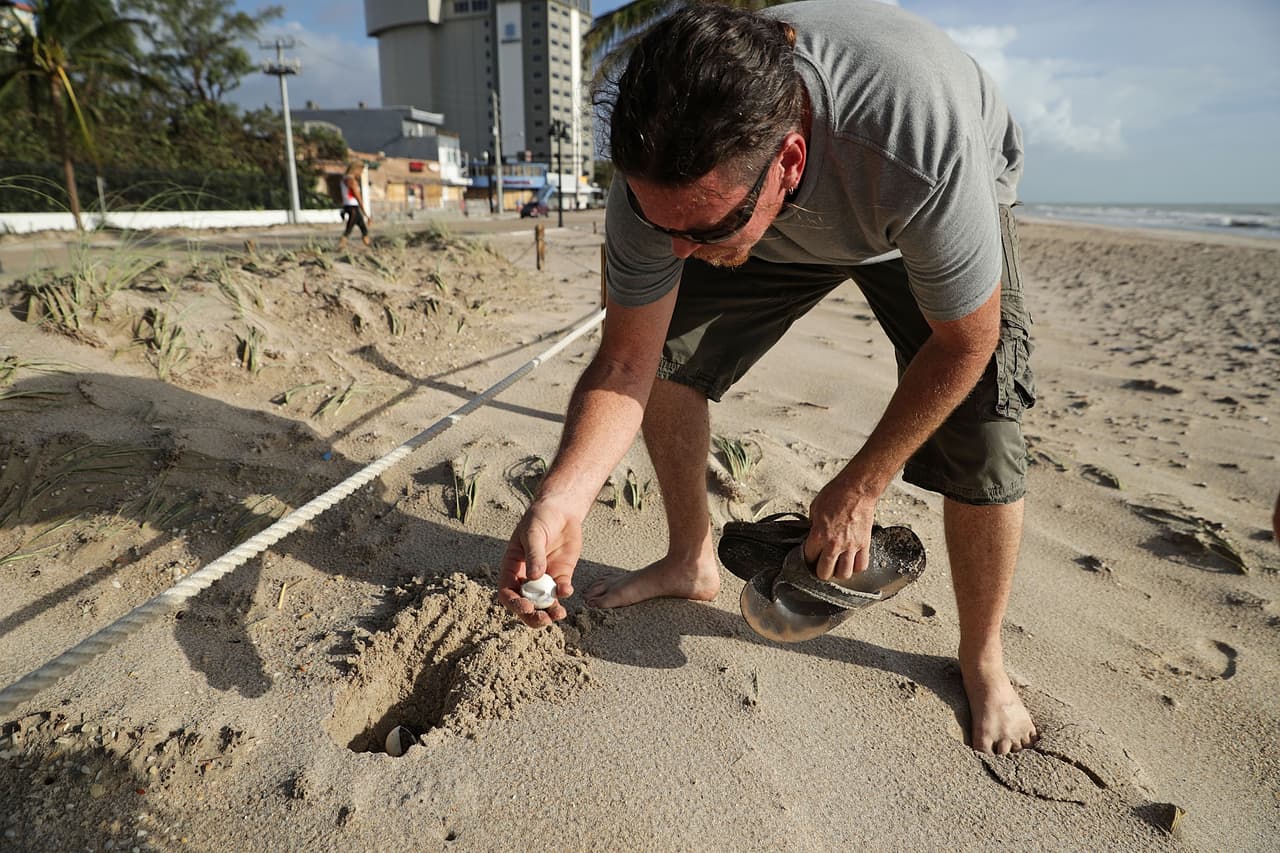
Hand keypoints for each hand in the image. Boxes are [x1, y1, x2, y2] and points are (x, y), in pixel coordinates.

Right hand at [498, 499, 580, 627]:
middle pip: (525, 603)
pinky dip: (564, 594)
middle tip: (543, 619)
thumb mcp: (533, 533)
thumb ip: (534, 554)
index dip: (514, 603)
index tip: (526, 607)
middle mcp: (526, 577)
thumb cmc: (540, 518)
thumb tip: (534, 577)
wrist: (561, 511)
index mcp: (511, 567)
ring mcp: (544, 578)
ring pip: (544, 602)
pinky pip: (561, 590)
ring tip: (558, 614)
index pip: (507, 592)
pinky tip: (567, 590)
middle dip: (532, 616)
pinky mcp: (561, 575)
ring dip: (550, 611)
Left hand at [804, 478, 879, 580]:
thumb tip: (812, 535)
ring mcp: (851, 546)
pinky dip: (856, 567)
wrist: (858, 489)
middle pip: (825, 573)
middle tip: (821, 565)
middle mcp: (835, 544)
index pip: (809, 558)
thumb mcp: (815, 508)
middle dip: (821, 571)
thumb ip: (813, 525)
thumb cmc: (837, 494)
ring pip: (844, 574)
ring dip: (839, 572)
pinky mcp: (864, 544)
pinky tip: (851, 561)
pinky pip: (861, 565)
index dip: (807, 559)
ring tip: (837, 565)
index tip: (810, 557)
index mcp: (819, 535)